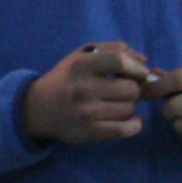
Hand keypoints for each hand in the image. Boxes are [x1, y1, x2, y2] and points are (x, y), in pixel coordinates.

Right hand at [23, 40, 154, 143]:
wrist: (37, 108)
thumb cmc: (66, 78)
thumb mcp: (81, 55)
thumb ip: (112, 49)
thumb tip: (144, 61)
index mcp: (80, 65)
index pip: (119, 61)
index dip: (137, 68)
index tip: (139, 73)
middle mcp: (82, 89)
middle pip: (131, 89)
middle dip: (133, 89)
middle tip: (123, 91)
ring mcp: (85, 112)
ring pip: (129, 108)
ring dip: (129, 106)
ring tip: (117, 104)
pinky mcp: (88, 132)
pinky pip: (125, 130)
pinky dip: (135, 125)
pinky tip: (132, 121)